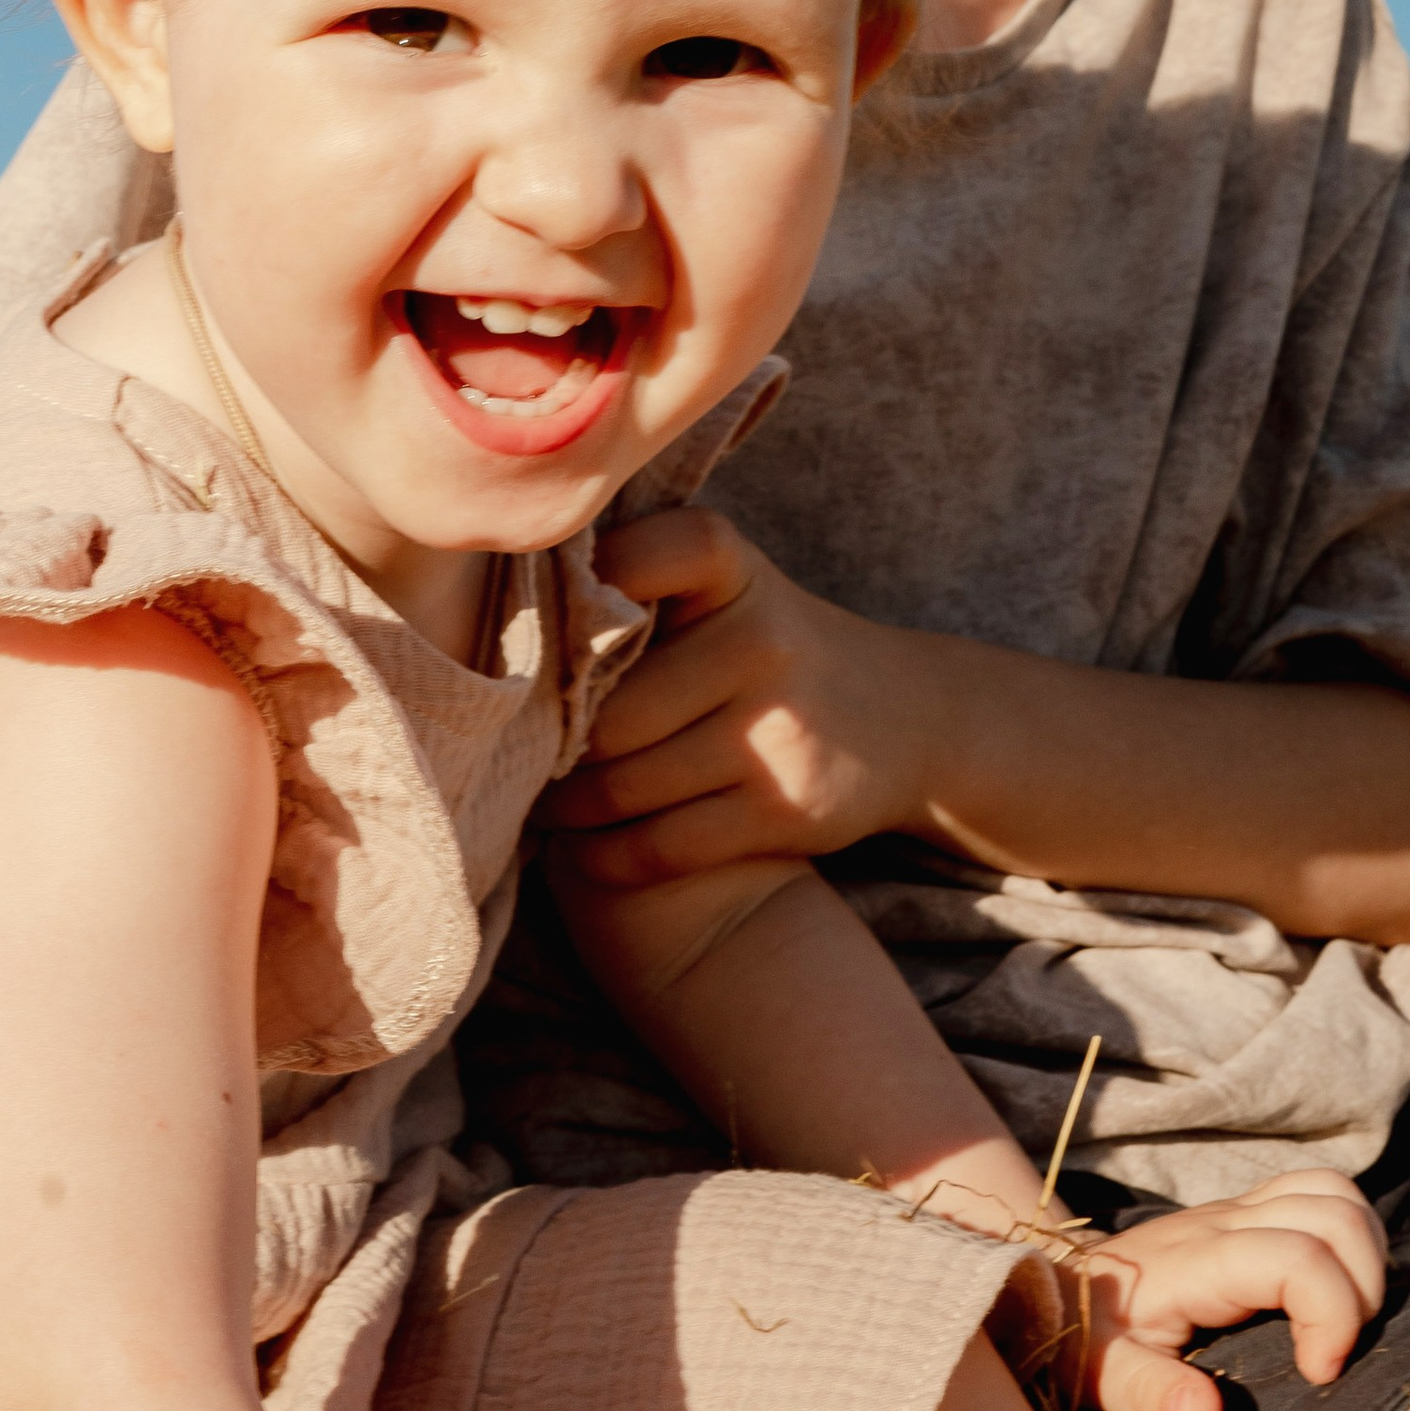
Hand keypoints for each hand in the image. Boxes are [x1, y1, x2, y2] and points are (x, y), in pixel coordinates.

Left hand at [546, 508, 930, 881]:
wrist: (903, 720)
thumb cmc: (767, 648)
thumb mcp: (727, 588)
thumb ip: (638, 580)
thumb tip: (506, 603)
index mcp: (736, 572)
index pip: (654, 554)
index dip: (591, 585)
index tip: (544, 632)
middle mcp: (761, 644)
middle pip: (605, 710)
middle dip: (550, 743)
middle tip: (508, 757)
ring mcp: (775, 733)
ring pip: (621, 786)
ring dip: (564, 806)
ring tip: (535, 803)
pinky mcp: (782, 813)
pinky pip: (657, 846)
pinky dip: (602, 856)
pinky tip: (580, 848)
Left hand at [1028, 1171, 1386, 1410]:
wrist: (1051, 1290)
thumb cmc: (1082, 1338)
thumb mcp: (1101, 1377)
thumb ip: (1149, 1396)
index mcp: (1195, 1261)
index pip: (1299, 1256)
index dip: (1334, 1315)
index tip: (1318, 1374)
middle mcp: (1223, 1223)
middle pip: (1334, 1212)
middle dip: (1363, 1286)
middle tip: (1336, 1350)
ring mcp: (1238, 1211)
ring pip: (1336, 1194)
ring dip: (1365, 1256)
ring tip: (1343, 1322)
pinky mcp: (1247, 1213)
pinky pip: (1323, 1196)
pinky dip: (1352, 1240)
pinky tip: (1333, 1296)